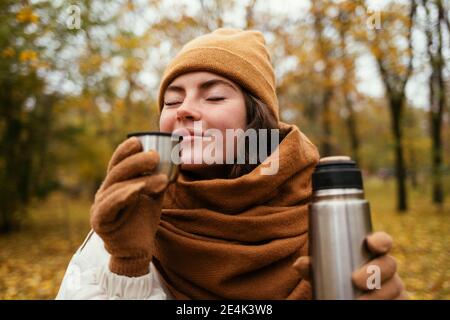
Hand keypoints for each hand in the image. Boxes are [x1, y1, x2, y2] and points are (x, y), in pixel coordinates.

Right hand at [90, 137, 168, 276]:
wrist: (137, 249)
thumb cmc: (144, 219)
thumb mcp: (153, 194)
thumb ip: (158, 176)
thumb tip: (175, 156)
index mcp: (115, 183)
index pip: (117, 163)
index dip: (125, 150)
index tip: (139, 141)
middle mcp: (105, 192)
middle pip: (117, 171)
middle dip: (136, 161)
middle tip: (155, 156)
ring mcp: (100, 206)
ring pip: (117, 187)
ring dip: (140, 181)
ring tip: (162, 179)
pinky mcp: (100, 221)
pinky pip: (110, 206)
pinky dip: (123, 196)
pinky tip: (136, 190)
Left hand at [292, 231, 407, 299]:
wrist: (345, 296)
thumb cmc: (335, 277)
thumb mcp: (323, 271)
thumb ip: (312, 266)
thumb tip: (299, 264)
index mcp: (372, 252)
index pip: (383, 241)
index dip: (381, 240)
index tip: (371, 243)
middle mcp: (386, 267)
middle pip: (390, 264)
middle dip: (376, 271)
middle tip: (356, 280)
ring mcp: (394, 286)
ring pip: (396, 287)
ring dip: (380, 294)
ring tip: (361, 301)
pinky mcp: (398, 301)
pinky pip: (401, 302)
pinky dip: (390, 304)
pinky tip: (374, 306)